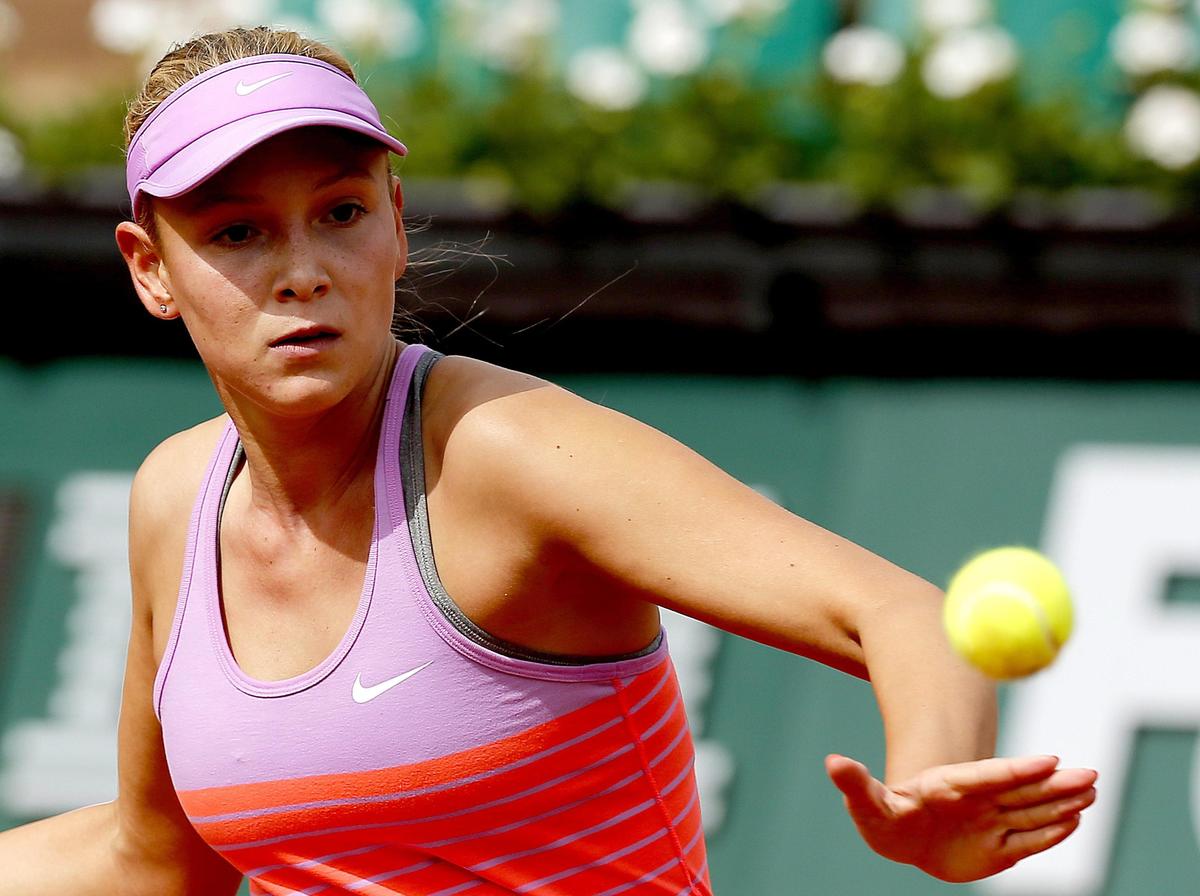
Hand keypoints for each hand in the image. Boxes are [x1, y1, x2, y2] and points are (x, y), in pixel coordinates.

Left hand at [825, 753, 1097, 882]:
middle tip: (1089, 773)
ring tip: (1092, 789)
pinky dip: (1052, 831)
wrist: (901, 839)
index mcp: (949, 787)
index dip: (1017, 769)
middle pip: (1021, 790)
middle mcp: (977, 801)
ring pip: (1032, 811)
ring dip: (1061, 802)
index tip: (1047, 760)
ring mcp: (991, 822)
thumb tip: (833, 762)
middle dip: (1054, 783)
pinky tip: (1075, 820)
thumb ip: (856, 784)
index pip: (988, 776)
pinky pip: (1030, 839)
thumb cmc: (883, 819)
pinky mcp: (999, 847)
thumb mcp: (866, 805)